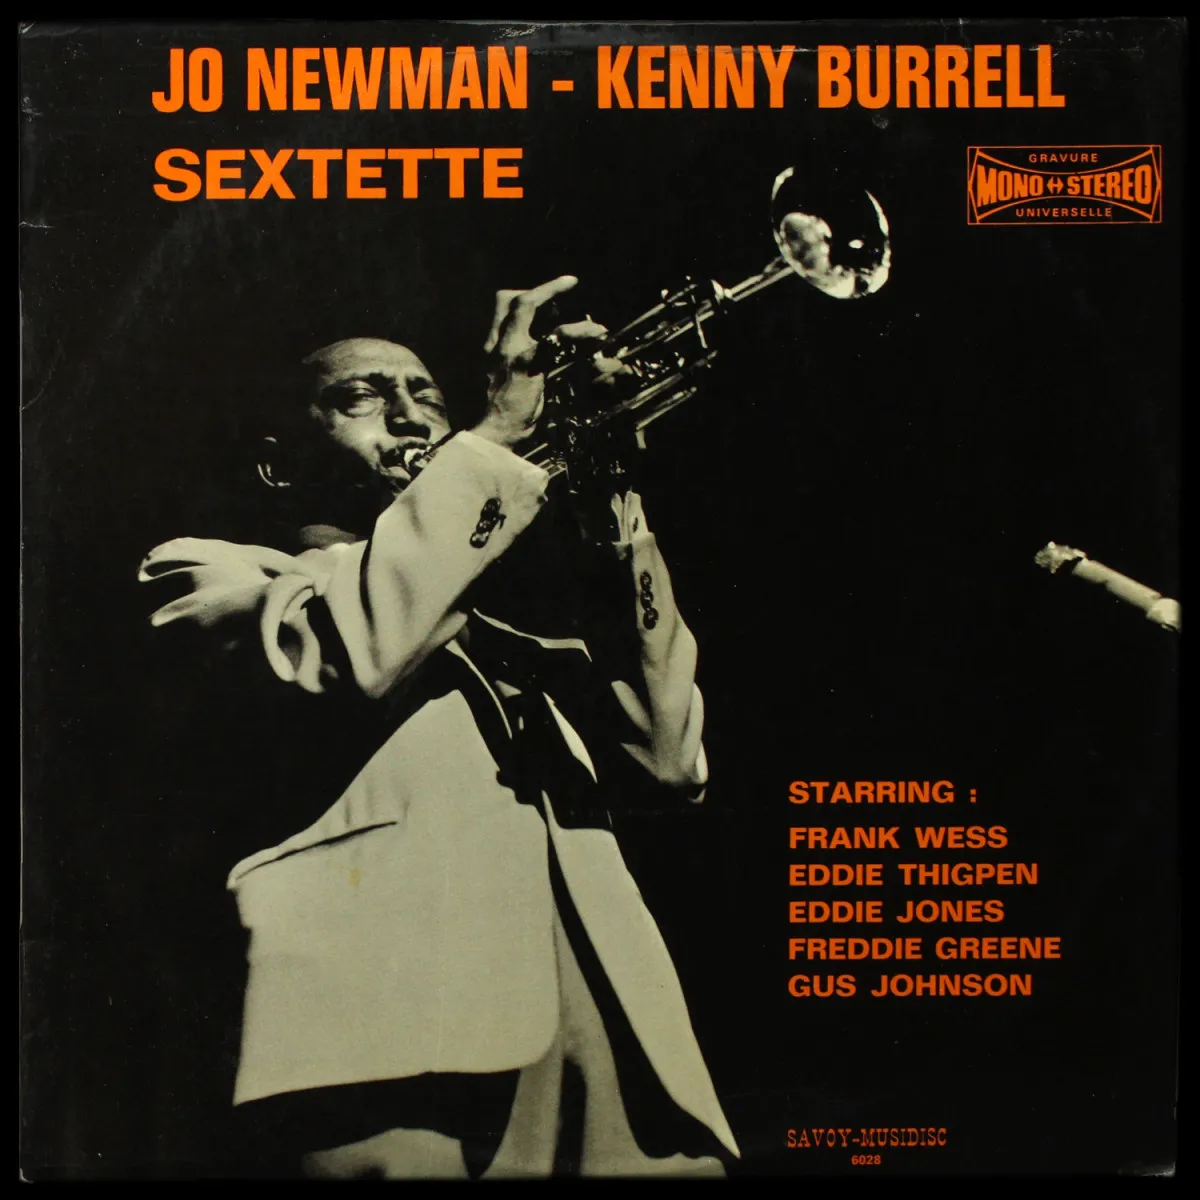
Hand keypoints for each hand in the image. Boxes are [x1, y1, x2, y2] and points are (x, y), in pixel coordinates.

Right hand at [471, 275, 607, 449]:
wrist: (495, 432)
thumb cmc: (505, 410)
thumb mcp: (507, 378)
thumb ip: (521, 356)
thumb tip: (547, 339)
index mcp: (492, 346)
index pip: (503, 305)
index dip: (528, 293)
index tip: (551, 292)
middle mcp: (497, 344)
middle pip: (511, 299)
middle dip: (544, 288)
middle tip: (571, 283)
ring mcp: (510, 351)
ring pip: (528, 307)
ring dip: (559, 302)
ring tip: (594, 321)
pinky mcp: (527, 364)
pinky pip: (553, 338)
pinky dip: (578, 333)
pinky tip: (595, 335)